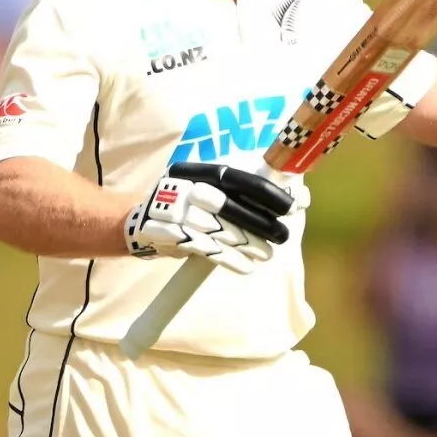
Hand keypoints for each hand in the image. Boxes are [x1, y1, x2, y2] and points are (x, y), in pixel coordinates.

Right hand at [125, 162, 294, 273]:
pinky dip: (229, 258)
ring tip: (268, 253)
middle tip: (283, 235)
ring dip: (248, 244)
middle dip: (260, 222)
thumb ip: (243, 191)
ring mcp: (174, 212)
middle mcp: (184, 188)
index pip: (237, 178)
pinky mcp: (169, 236)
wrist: (141, 223)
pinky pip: (205, 249)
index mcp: (198, 171)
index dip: (264, 191)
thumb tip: (295, 196)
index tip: (290, 205)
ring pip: (219, 230)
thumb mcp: (208, 188)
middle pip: (229, 206)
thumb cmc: (188, 204)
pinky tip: (247, 265)